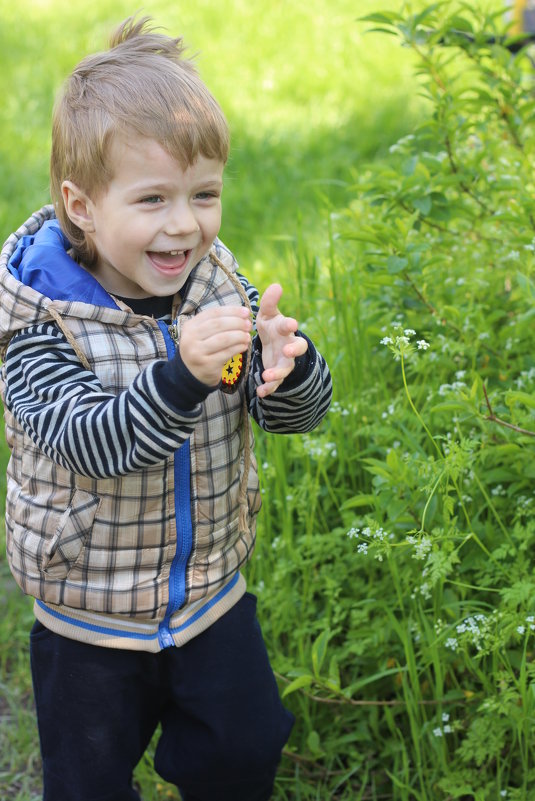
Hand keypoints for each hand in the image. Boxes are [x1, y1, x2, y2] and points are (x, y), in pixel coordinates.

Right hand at [180, 306, 251, 385]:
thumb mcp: (201, 334)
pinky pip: (227, 353)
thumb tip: (242, 314)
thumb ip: (216, 323)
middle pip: (218, 324)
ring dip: (239, 335)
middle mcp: (191, 338)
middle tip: (248, 325)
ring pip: (224, 338)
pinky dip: (238, 348)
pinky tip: (244, 346)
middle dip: (237, 322)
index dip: (231, 311)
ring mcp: (198, 352)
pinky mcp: (207, 364)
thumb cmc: (202, 350)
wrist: (191, 374)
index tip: (246, 312)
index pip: (213, 313)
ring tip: (247, 336)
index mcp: (190, 326)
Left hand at [255, 283, 307, 397]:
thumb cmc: (271, 326)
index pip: (290, 327)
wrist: (274, 345)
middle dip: (294, 350)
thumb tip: (276, 285)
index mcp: (285, 330)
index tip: (291, 323)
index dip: (290, 325)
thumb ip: (269, 302)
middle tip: (288, 351)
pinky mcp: (278, 374)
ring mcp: (285, 361)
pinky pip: (275, 384)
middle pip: (297, 349)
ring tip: (267, 376)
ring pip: (286, 369)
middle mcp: (288, 345)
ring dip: (277, 373)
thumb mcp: (268, 314)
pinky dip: (269, 388)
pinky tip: (260, 392)